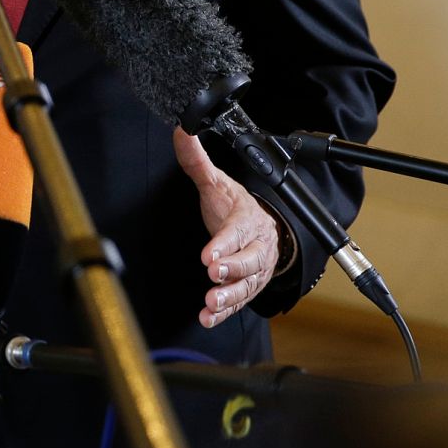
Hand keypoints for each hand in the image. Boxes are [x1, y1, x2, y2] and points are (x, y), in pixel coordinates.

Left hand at [174, 129, 282, 328]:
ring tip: (211, 303)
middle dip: (232, 269)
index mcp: (248, 220)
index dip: (224, 244)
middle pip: (250, 261)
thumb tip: (181, 130)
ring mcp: (255, 270)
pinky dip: (225, 313)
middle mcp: (256, 247)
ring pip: (247, 285)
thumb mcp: (217, 182)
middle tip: (214, 273)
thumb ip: (197, 161)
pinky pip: (239, 303)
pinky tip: (207, 318)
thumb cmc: (236, 207)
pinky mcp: (248, 288)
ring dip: (229, 296)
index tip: (207, 255)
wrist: (266, 229)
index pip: (238, 232)